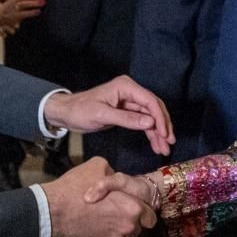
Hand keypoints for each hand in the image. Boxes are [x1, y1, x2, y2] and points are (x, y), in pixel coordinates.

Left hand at [43, 76, 173, 155]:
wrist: (67, 113)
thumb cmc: (80, 111)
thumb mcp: (102, 115)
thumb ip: (127, 119)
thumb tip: (150, 123)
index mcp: (126, 86)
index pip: (150, 101)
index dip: (160, 118)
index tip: (165, 135)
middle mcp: (131, 92)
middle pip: (154, 108)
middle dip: (163, 126)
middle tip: (169, 143)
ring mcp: (130, 102)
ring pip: (150, 117)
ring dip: (158, 133)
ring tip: (164, 149)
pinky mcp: (127, 112)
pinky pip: (143, 122)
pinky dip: (149, 133)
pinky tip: (155, 145)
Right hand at [45, 156, 155, 236]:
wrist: (52, 209)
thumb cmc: (76, 186)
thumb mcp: (98, 165)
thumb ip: (112, 174)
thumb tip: (112, 178)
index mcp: (132, 209)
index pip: (150, 217)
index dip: (144, 211)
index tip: (135, 207)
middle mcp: (125, 228)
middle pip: (135, 228)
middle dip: (127, 220)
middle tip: (113, 209)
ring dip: (112, 228)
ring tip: (98, 217)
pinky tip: (90, 228)